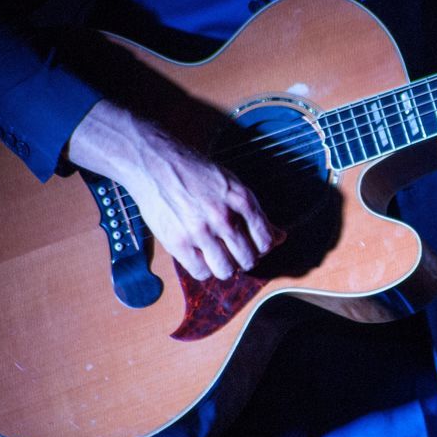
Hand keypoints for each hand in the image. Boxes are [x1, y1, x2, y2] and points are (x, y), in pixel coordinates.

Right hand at [68, 100, 281, 280]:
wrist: (155, 163)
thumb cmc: (194, 172)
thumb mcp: (231, 184)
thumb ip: (255, 213)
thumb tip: (280, 236)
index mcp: (241, 199)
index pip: (265, 240)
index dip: (262, 248)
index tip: (254, 247)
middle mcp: (223, 217)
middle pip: (248, 259)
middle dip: (245, 260)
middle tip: (235, 253)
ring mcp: (200, 231)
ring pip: (225, 270)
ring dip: (225, 268)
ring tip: (218, 258)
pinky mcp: (177, 242)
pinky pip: (200, 272)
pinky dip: (203, 270)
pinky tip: (200, 257)